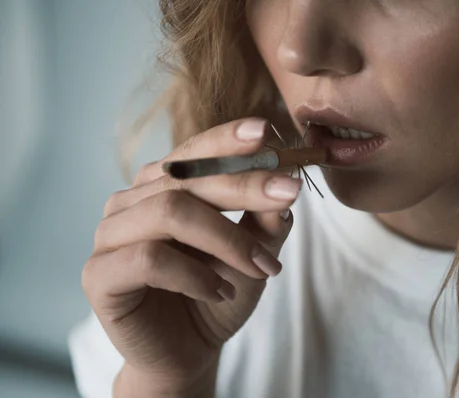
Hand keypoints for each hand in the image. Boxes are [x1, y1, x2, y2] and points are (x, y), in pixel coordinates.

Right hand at [82, 118, 301, 395]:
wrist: (188, 351)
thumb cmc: (217, 293)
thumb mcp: (252, 253)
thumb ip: (264, 219)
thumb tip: (285, 183)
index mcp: (162, 187)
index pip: (193, 152)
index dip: (227, 138)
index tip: (266, 132)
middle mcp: (131, 202)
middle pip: (186, 179)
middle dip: (244, 185)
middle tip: (290, 193)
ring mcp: (110, 235)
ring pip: (170, 212)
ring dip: (226, 238)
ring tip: (262, 267)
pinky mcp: (99, 274)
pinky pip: (150, 258)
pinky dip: (195, 275)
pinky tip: (221, 292)